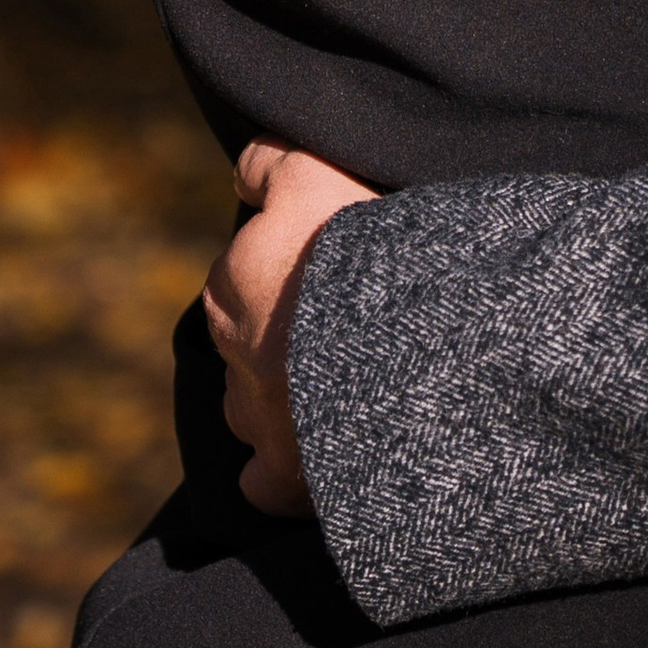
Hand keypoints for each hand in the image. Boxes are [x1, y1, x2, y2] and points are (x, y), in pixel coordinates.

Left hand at [201, 138, 378, 518]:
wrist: (412, 347)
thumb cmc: (370, 253)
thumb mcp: (318, 175)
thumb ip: (273, 165)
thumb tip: (243, 171)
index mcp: (236, 279)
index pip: (243, 272)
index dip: (289, 270)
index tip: (330, 273)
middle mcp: (236, 346)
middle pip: (244, 337)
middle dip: (280, 334)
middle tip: (345, 327)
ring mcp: (255, 413)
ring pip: (247, 405)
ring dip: (280, 400)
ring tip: (341, 391)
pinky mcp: (282, 475)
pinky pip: (263, 482)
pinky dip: (281, 475)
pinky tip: (316, 463)